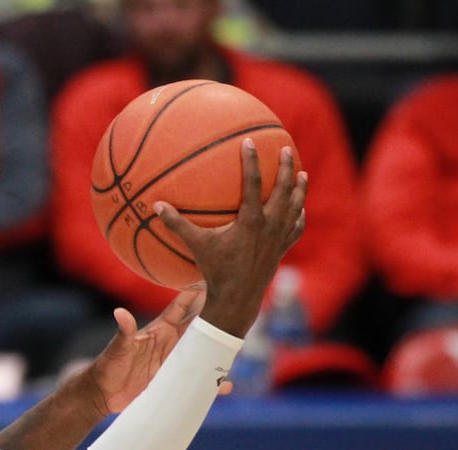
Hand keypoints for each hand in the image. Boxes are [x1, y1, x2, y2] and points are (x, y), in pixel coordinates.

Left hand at [86, 287, 232, 415]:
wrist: (103, 394)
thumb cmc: (108, 366)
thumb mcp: (118, 349)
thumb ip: (124, 332)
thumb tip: (120, 312)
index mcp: (160, 330)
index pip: (183, 306)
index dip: (198, 291)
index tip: (217, 276)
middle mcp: (171, 342)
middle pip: (201, 326)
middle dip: (218, 317)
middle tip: (240, 306)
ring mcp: (175, 360)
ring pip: (204, 350)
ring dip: (219, 348)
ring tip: (240, 343)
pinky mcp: (175, 378)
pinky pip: (197, 377)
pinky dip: (211, 381)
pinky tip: (226, 385)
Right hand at [157, 139, 305, 337]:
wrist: (237, 299)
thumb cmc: (215, 271)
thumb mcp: (195, 245)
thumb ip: (177, 224)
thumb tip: (155, 206)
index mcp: (251, 219)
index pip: (253, 182)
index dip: (252, 160)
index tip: (250, 141)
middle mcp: (269, 224)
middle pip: (283, 189)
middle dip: (285, 167)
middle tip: (285, 148)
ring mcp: (278, 237)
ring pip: (295, 206)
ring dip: (299, 188)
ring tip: (302, 174)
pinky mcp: (281, 249)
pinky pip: (295, 229)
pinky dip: (298, 217)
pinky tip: (299, 210)